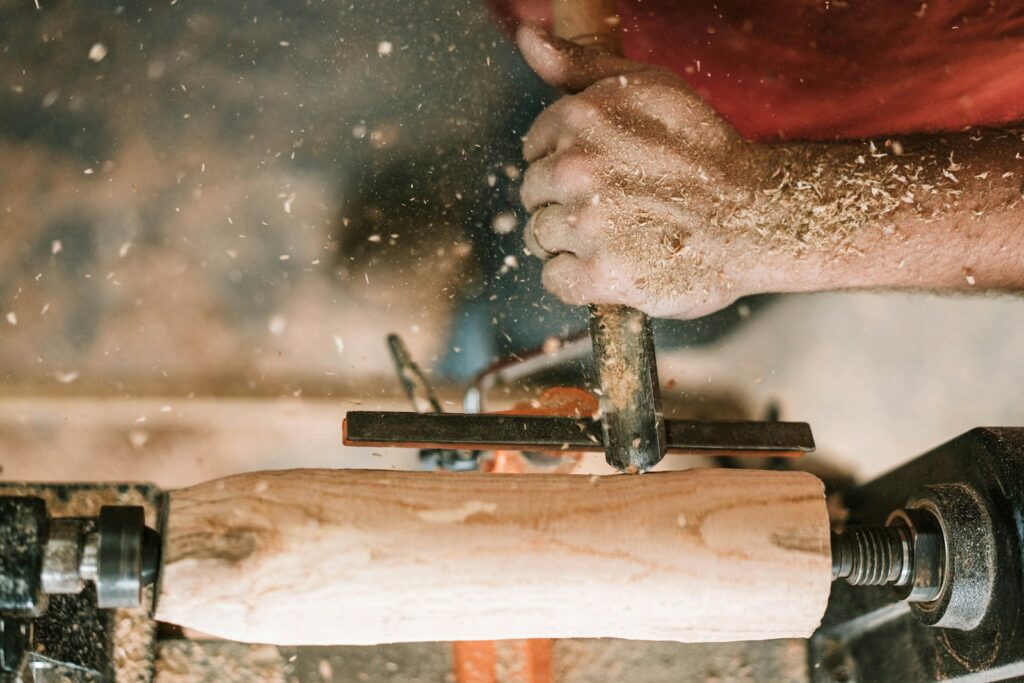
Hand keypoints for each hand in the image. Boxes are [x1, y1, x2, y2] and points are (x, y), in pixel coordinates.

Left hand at [517, 24, 771, 318]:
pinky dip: (577, 279)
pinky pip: (554, 278)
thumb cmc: (703, 150)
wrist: (756, 217)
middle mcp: (576, 168)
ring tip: (618, 235)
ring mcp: (587, 225)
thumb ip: (579, 64)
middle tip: (617, 207)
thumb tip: (526, 36)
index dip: (566, 163)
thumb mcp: (648, 87)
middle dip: (565, 201)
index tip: (606, 174)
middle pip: (533, 193)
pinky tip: (612, 265)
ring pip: (539, 236)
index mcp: (581, 118)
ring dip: (571, 241)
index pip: (534, 149)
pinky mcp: (599, 275)